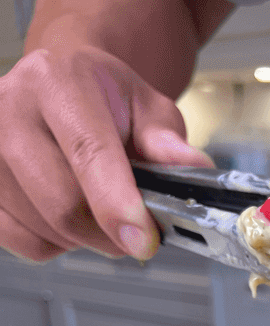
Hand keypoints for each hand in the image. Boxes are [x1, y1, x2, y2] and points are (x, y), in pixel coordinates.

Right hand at [0, 44, 213, 261]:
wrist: (61, 86)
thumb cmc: (103, 101)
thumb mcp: (147, 109)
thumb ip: (168, 142)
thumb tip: (195, 169)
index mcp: (58, 82)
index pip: (89, 152)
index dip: (117, 204)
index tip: (143, 240)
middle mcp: (12, 108)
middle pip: (63, 204)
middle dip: (110, 234)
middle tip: (135, 231)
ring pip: (45, 229)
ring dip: (85, 238)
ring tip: (98, 209)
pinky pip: (23, 241)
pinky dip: (55, 244)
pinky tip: (67, 218)